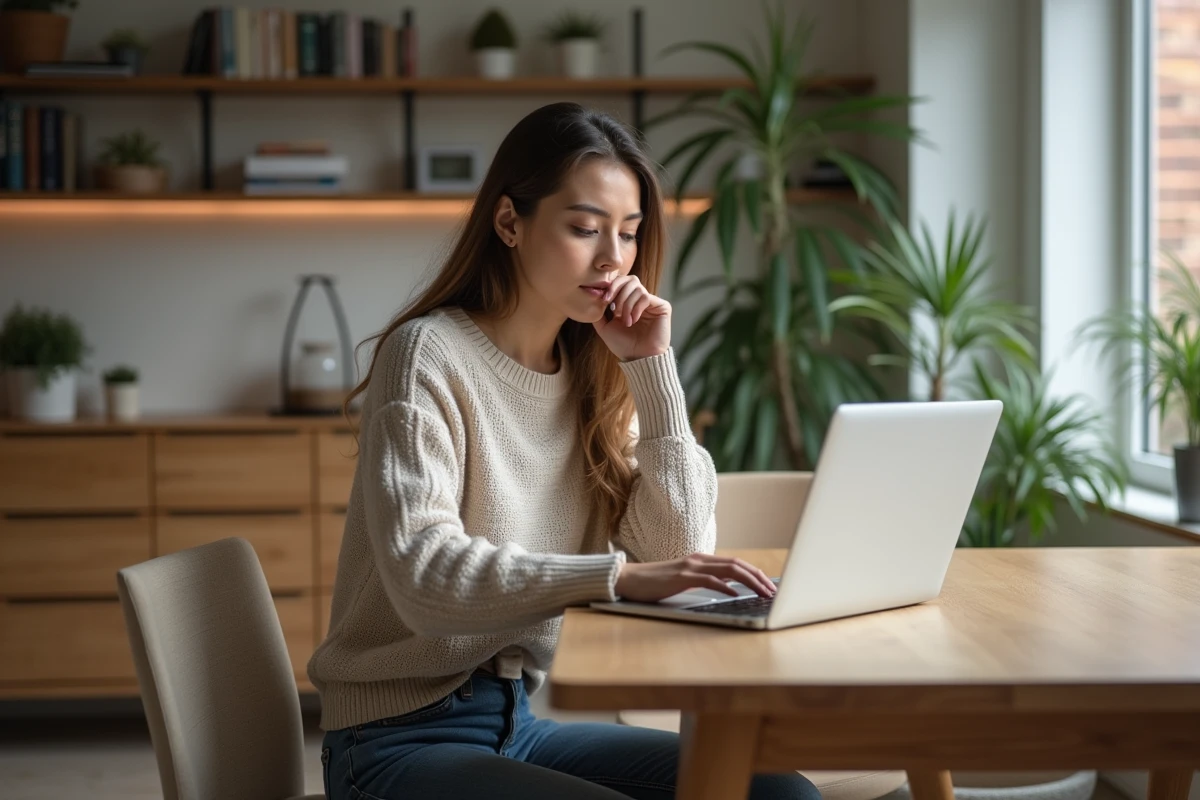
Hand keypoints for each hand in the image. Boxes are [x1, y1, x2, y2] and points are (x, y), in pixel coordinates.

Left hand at [591, 274, 670, 361]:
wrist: (638, 358)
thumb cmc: (623, 346)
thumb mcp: (605, 328)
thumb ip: (599, 313)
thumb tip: (594, 298)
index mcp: (628, 302)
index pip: (621, 282)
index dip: (611, 287)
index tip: (604, 300)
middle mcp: (640, 300)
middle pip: (630, 279)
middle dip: (618, 291)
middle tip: (613, 308)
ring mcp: (652, 302)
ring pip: (636, 288)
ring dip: (626, 304)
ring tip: (626, 321)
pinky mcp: (662, 306)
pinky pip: (645, 296)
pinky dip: (636, 307)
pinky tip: (634, 320)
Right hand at [614, 553, 776, 603]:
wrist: (627, 579)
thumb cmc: (653, 584)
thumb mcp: (682, 581)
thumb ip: (702, 581)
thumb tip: (725, 591)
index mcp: (700, 560)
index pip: (735, 564)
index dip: (755, 574)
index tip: (768, 586)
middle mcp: (698, 559)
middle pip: (737, 564)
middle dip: (759, 577)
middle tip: (774, 591)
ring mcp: (690, 566)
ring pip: (729, 570)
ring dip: (750, 582)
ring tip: (763, 593)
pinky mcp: (681, 577)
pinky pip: (709, 579)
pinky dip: (725, 586)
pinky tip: (736, 595)